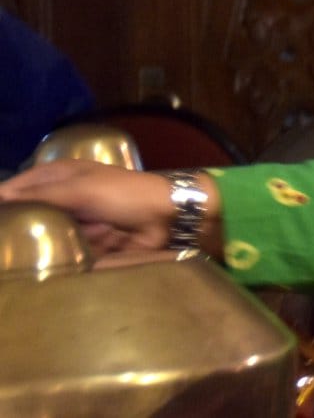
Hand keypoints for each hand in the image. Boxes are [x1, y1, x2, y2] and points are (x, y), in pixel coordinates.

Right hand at [0, 161, 217, 257]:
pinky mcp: (84, 243)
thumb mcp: (79, 189)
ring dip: (30, 245)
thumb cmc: (123, 194)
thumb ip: (38, 195)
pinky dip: (52, 257)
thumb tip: (0, 196)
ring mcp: (73, 221)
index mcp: (59, 176)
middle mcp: (62, 197)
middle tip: (3, 248)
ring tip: (11, 262)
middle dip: (12, 226)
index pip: (16, 187)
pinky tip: (33, 268)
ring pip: (40, 233)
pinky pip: (60, 250)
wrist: (165, 218)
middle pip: (26, 212)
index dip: (1, 200)